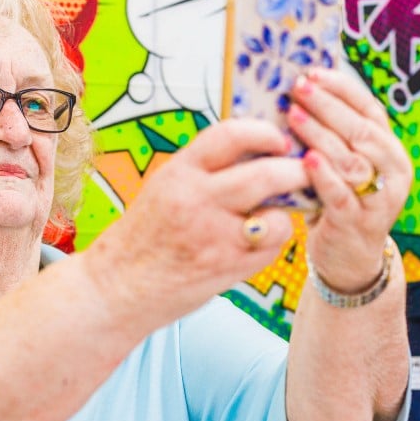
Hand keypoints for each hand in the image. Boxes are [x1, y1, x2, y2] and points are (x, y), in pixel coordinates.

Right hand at [83, 117, 312, 322]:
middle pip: (266, 175)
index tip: (280, 140)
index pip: (231, 135)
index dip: (265, 133)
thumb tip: (254, 151)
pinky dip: (271, 244)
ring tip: (277, 214)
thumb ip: (204, 171)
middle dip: (294, 171)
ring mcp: (214, 237)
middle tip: (304, 172)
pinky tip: (256, 244)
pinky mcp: (226, 269)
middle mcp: (196, 200)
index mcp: (179, 173)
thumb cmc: (143, 237)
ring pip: (276, 217)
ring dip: (286, 214)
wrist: (116, 287)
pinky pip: (269, 249)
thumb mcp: (165, 188)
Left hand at [288, 68, 411, 292]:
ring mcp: (379, 198)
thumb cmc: (340, 201)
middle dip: (328, 106)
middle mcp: (392, 171)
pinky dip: (323, 175)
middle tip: (298, 88)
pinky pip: (341, 194)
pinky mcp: (358, 223)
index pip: (370, 109)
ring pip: (352, 159)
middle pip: (362, 130)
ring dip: (321, 134)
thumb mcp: (343, 164)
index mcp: (390, 149)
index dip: (342, 89)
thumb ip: (332, 135)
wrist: (349, 258)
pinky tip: (305, 159)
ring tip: (293, 116)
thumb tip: (297, 91)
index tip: (312, 72)